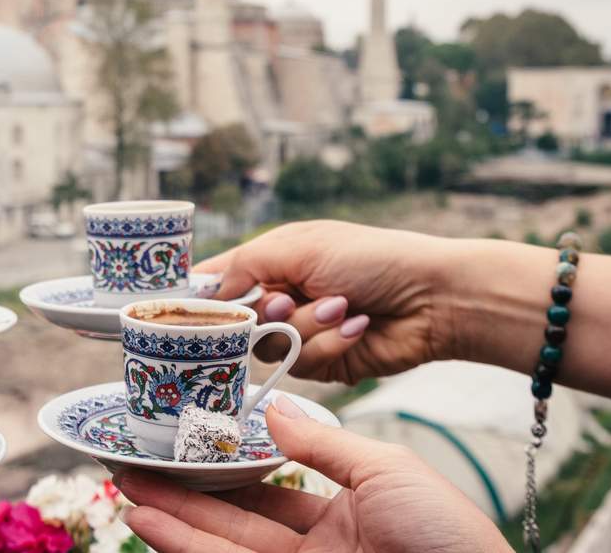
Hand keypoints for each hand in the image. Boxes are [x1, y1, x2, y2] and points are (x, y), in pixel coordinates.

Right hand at [117, 395, 510, 552]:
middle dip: (185, 490)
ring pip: (220, 542)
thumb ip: (322, 443)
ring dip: (171, 517)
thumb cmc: (451, 536)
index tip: (189, 439)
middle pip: (236, 514)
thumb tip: (270, 407)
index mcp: (349, 511)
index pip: (275, 484)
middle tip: (136, 461)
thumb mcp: (386, 470)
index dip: (230, 464)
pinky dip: (184, 544)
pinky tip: (148, 522)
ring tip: (125, 487)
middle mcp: (319, 546)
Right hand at [200, 220, 610, 402]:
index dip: (198, 297)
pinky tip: (358, 326)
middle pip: (236, 322)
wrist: (433, 299)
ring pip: (269, 347)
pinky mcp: (323, 362)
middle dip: (267, 312)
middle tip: (288, 301)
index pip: (217, 280)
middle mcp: (280, 295)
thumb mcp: (300, 246)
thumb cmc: (371, 258)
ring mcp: (300, 331)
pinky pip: (302, 364)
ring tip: (344, 306)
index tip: (177, 311)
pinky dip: (330, 344)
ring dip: (307, 326)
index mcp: (272, 260)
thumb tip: (206, 290)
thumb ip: (245, 265)